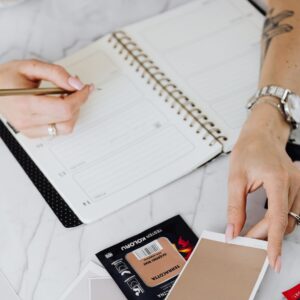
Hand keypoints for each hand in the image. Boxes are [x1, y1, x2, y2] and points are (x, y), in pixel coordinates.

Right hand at [0, 59, 93, 136]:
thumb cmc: (8, 77)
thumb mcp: (30, 66)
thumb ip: (56, 73)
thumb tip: (76, 84)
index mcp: (24, 103)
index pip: (63, 108)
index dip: (80, 97)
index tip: (86, 88)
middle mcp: (26, 120)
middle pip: (67, 118)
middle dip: (79, 102)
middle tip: (77, 89)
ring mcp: (29, 130)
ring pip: (66, 128)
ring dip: (73, 112)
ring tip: (68, 98)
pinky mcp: (33, 134)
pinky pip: (59, 131)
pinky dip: (65, 119)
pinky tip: (60, 106)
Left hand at [226, 101, 299, 272]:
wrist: (261, 136)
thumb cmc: (248, 151)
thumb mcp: (235, 178)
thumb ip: (235, 207)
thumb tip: (233, 230)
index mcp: (277, 179)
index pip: (277, 217)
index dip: (273, 241)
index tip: (272, 259)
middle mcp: (294, 183)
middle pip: (284, 221)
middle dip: (265, 235)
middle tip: (245, 241)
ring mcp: (299, 184)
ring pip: (290, 219)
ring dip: (272, 230)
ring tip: (253, 233)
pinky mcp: (298, 187)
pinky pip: (292, 211)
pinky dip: (279, 220)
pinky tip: (265, 223)